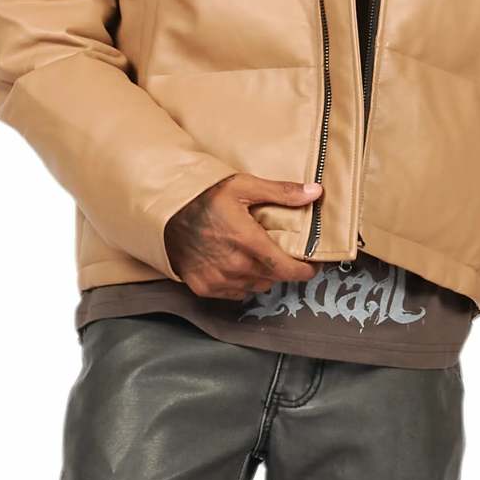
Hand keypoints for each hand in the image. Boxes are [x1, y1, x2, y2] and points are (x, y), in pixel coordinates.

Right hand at [164, 174, 321, 298]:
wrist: (165, 216)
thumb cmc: (203, 199)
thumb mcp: (242, 186)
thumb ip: (280, 192)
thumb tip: (314, 192)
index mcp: (247, 241)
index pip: (286, 268)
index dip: (303, 271)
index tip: (311, 267)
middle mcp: (235, 265)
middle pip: (273, 278)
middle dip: (282, 268)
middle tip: (281, 253)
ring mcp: (219, 279)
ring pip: (256, 286)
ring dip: (262, 276)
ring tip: (257, 257)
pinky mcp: (205, 288)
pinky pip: (236, 293)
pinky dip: (242, 282)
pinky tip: (237, 265)